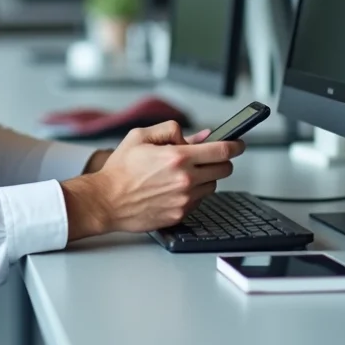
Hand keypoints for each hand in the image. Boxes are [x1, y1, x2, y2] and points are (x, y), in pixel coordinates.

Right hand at [61, 121, 244, 240]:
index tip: (238, 143)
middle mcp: (185, 179)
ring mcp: (184, 199)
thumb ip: (171, 131)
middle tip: (209, 158)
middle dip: (220, 161)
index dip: (235, 145)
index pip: (222, 150)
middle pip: (224, 169)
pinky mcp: (180, 214)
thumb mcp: (140, 137)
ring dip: (205, 178)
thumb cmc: (120, 169)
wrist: (106, 200)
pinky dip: (193, 193)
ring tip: (184, 174)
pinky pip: (199, 201)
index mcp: (177, 157)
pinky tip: (175, 188)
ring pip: (212, 186)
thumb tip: (198, 135)